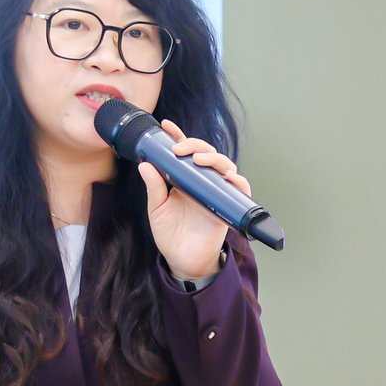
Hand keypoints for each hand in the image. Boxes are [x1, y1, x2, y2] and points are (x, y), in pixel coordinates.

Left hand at [138, 119, 249, 280]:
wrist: (182, 260)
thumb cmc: (170, 234)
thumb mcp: (157, 208)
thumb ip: (154, 186)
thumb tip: (144, 164)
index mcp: (185, 179)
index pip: (185, 152)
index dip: (179, 136)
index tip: (167, 126)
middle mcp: (203, 182)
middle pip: (206, 154)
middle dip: (195, 145)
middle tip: (180, 149)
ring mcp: (216, 192)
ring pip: (224, 166)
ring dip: (214, 159)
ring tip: (199, 160)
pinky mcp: (228, 206)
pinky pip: (240, 189)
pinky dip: (238, 180)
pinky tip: (228, 176)